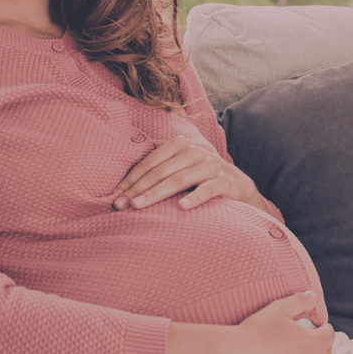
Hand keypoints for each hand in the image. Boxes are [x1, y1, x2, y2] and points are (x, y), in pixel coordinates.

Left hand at [114, 136, 265, 213]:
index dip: (131, 180)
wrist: (237, 184)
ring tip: (139, 206)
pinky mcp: (224, 181)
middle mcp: (194, 152)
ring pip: (179, 180)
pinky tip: (182, 207)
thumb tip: (122, 190)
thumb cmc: (199, 178)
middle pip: (160, 172)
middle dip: (138, 189)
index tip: (115, 196)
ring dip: (157, 194)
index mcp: (179, 145)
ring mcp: (210, 166)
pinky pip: (207, 189)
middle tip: (121, 205)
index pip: (149, 163)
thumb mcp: (179, 168)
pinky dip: (194, 198)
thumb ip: (158, 172)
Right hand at [164, 292, 335, 353]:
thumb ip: (301, 301)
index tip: (316, 325)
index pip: (329, 334)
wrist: (237, 353)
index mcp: (314, 343)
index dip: (322, 327)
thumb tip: (312, 297)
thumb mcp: (281, 308)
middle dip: (322, 341)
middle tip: (311, 335)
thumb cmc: (257, 332)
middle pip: (326, 351)